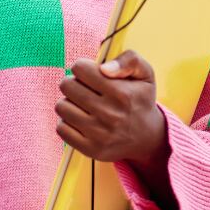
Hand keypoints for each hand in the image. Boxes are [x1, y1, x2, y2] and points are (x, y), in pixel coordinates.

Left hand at [55, 50, 167, 165]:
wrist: (147, 138)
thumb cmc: (140, 100)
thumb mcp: (146, 73)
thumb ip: (129, 60)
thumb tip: (104, 68)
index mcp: (122, 93)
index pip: (80, 68)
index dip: (83, 67)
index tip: (90, 73)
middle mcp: (111, 115)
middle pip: (67, 86)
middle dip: (73, 82)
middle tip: (84, 88)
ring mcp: (100, 134)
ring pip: (61, 107)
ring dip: (69, 102)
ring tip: (82, 104)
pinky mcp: (91, 150)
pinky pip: (61, 129)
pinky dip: (67, 122)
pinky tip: (80, 119)